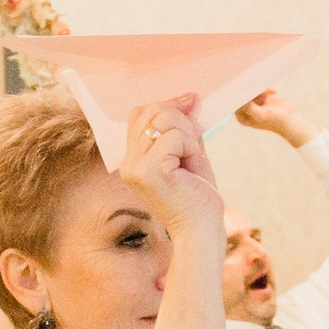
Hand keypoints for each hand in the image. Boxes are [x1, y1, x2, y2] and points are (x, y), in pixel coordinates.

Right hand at [121, 95, 223, 238]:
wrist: (201, 232)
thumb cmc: (198, 198)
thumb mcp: (190, 154)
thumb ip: (185, 128)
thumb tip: (191, 97)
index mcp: (133, 159)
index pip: (141, 113)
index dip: (168, 104)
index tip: (192, 102)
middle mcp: (128, 162)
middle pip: (151, 112)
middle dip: (181, 120)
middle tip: (195, 145)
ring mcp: (134, 167)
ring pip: (163, 121)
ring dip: (187, 136)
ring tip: (191, 161)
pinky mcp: (147, 171)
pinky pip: (174, 137)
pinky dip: (190, 148)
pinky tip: (190, 169)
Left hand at [233, 89, 316, 146]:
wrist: (290, 119)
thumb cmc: (275, 120)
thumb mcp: (261, 115)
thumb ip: (249, 108)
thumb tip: (241, 97)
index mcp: (242, 117)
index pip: (236, 103)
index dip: (239, 94)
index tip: (245, 88)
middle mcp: (245, 109)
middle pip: (242, 94)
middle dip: (250, 89)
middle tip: (259, 87)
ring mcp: (253, 102)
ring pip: (251, 89)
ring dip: (261, 89)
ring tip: (270, 95)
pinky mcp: (261, 96)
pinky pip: (259, 87)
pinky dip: (267, 88)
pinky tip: (274, 93)